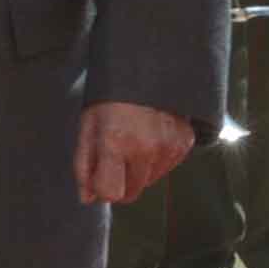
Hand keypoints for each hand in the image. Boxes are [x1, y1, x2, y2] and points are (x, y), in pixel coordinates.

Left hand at [75, 100, 194, 204]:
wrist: (148, 68)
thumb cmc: (111, 99)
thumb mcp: (88, 126)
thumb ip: (84, 166)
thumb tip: (87, 198)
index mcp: (116, 142)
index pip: (110, 194)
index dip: (101, 187)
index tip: (99, 174)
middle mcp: (146, 148)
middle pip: (130, 194)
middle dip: (119, 181)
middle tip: (115, 153)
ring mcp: (168, 147)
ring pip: (148, 182)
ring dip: (138, 169)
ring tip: (134, 138)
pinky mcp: (184, 144)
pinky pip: (165, 168)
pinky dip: (155, 158)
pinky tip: (150, 134)